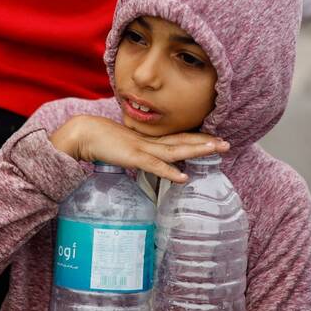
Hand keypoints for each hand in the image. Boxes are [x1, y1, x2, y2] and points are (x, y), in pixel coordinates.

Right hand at [49, 115, 229, 182]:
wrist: (83, 133)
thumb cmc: (99, 140)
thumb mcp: (124, 147)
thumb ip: (136, 154)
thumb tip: (145, 162)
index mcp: (148, 139)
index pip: (178, 138)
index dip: (196, 138)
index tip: (214, 140)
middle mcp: (150, 142)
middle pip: (183, 141)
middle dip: (205, 142)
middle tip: (227, 143)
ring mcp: (143, 148)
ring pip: (175, 150)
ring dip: (196, 150)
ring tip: (216, 150)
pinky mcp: (134, 157)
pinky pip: (155, 166)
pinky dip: (171, 172)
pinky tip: (184, 177)